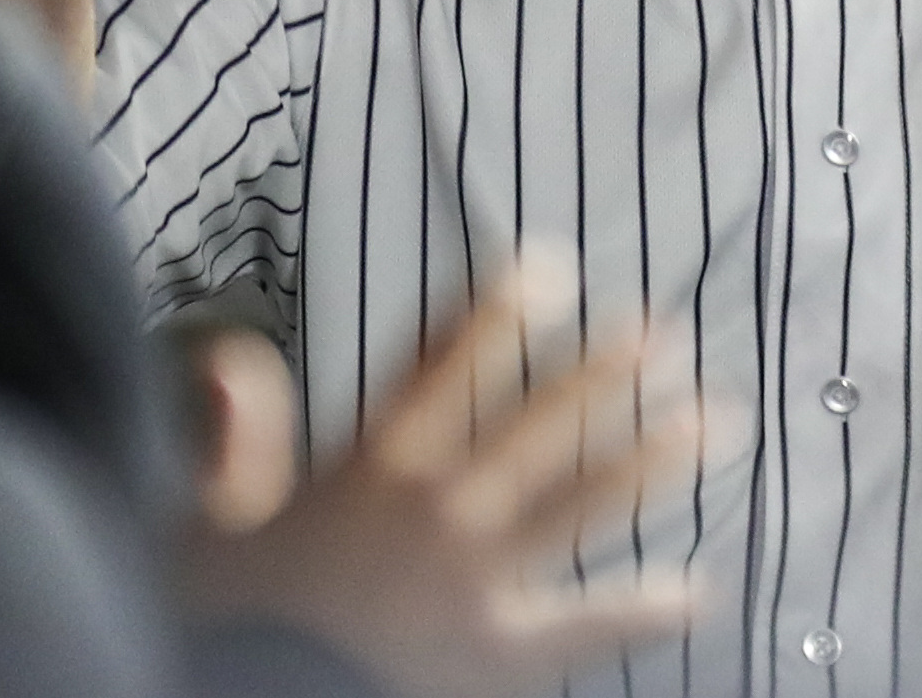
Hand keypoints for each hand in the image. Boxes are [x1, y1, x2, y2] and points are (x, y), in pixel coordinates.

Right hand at [185, 256, 706, 697]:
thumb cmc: (227, 619)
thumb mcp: (208, 518)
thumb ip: (233, 435)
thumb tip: (229, 356)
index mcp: (370, 467)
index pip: (444, 366)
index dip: (497, 311)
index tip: (546, 265)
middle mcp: (436, 510)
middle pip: (536, 423)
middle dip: (600, 372)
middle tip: (660, 329)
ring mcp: (477, 580)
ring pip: (579, 505)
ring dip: (648, 459)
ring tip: (713, 420)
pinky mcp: (500, 655)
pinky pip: (586, 628)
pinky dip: (641, 610)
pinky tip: (698, 589)